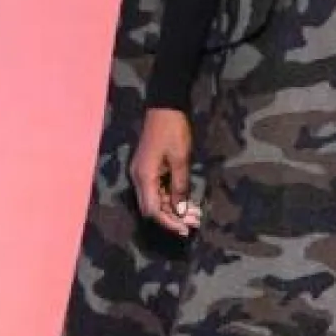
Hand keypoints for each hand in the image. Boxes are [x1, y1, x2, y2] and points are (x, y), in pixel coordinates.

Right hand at [130, 108, 201, 237]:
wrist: (165, 107)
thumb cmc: (173, 131)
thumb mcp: (180, 159)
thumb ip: (180, 186)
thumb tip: (182, 209)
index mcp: (144, 176)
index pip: (153, 210)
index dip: (169, 222)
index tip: (185, 229)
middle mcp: (139, 178)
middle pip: (152, 208)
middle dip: (173, 217)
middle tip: (194, 223)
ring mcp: (143, 173)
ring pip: (156, 200)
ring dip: (174, 209)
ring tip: (195, 214)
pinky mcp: (149, 169)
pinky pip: (158, 190)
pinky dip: (171, 198)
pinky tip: (186, 203)